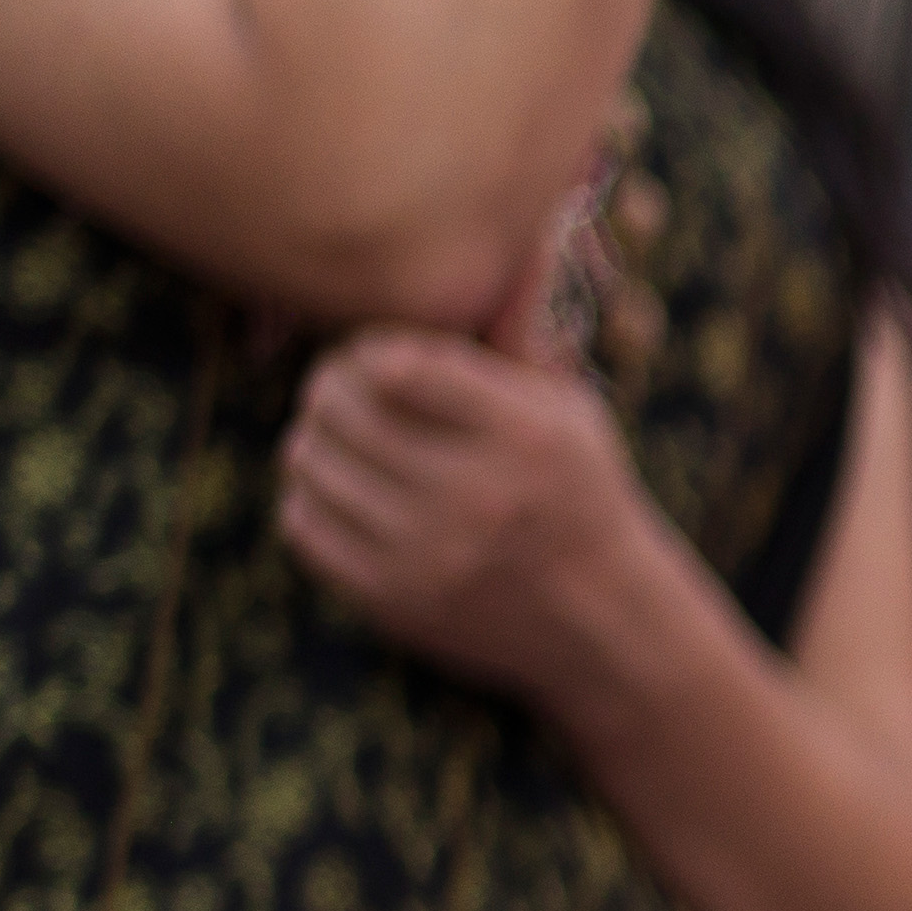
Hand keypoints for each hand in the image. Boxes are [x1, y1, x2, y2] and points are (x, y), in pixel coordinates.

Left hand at [277, 332, 666, 712]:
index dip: (370, 351)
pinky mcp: (394, 599)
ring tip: (337, 439)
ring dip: (312, 440)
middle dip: (328, 388)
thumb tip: (426, 287)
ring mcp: (430, 552)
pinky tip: (341, 493)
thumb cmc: (580, 497)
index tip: (378, 361)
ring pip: (311, 462)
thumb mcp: (572, 414)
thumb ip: (506, 353)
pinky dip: (309, 499)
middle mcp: (476, 494)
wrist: (608, 623)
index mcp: (526, 437)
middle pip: (341, 409)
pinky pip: (303, 523)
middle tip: (337, 391)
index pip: (395, 364)